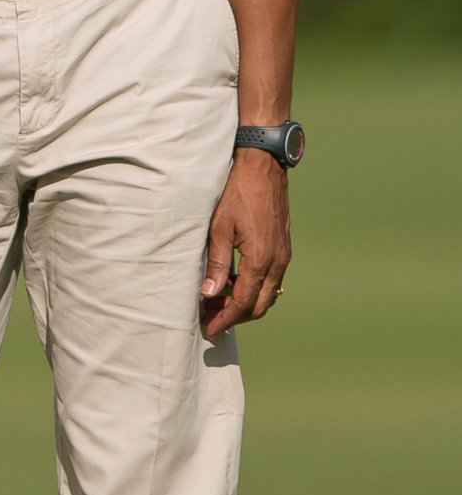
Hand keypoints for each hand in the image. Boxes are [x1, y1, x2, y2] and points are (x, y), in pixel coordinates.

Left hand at [200, 149, 291, 337]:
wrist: (263, 165)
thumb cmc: (237, 192)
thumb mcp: (219, 227)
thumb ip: (218, 264)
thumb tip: (210, 294)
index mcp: (262, 259)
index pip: (243, 303)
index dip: (226, 319)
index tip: (210, 328)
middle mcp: (278, 261)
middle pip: (260, 304)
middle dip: (236, 316)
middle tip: (212, 318)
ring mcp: (284, 254)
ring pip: (268, 293)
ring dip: (246, 302)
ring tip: (219, 302)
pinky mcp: (284, 246)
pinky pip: (272, 278)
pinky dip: (255, 287)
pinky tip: (235, 281)